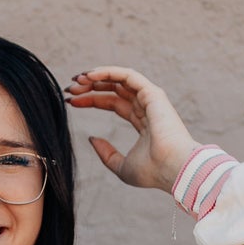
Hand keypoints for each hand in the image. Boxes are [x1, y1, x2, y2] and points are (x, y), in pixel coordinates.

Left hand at [63, 66, 199, 191]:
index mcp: (142, 122)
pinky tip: (90, 75)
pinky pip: (127, 75)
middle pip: (114, 89)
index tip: (71, 101)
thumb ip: (106, 154)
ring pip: (119, 79)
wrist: (173, 169)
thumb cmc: (153, 172)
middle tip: (70, 88)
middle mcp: (146, 107)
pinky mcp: (153, 94)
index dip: (91, 100)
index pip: (112, 103)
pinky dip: (108, 72)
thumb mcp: (121, 166)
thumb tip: (91, 139)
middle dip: (90, 86)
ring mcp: (151, 99)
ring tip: (76, 81)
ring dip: (97, 77)